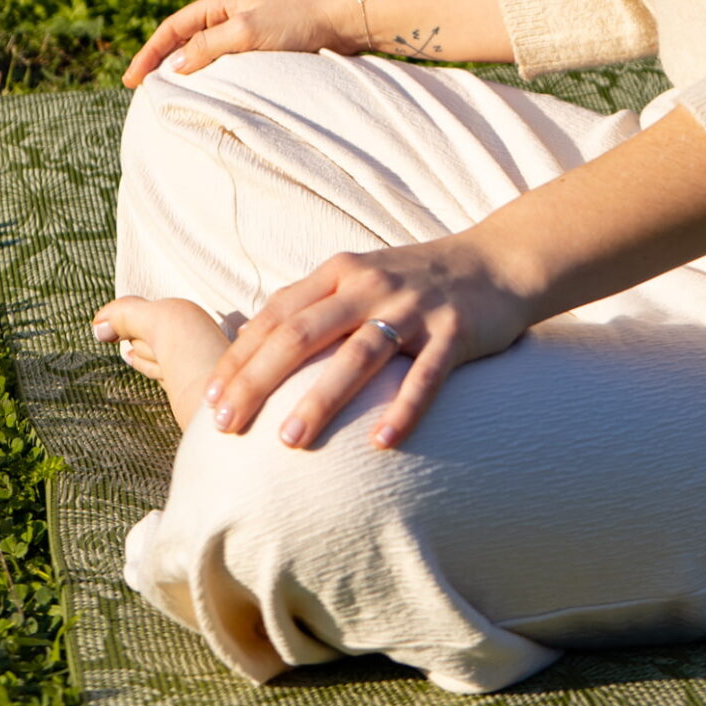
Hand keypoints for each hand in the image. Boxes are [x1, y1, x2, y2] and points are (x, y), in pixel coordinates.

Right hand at [122, 0, 357, 86]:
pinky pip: (223, 61)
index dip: (148, 54)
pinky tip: (205, 92)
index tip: (130, 81)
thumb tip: (175, 66)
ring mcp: (243, 28)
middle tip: (142, 91)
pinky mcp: (259, 44)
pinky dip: (208, 75)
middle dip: (161, 62)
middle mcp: (227, 12)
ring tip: (167, 95)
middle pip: (182, 39)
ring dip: (184, 70)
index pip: (171, 29)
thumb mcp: (247, 32)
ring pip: (202, 51)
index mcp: (219, 2)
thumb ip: (209, 47)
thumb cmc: (297, 22)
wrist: (342, 21)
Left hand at [201, 231, 536, 450]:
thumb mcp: (358, 280)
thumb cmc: (414, 281)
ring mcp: (414, 308)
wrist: (495, 262)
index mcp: (341, 273)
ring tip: (289, 441)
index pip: (277, 316)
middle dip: (259, 381)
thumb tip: (249, 348)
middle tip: (227, 426)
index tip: (210, 401)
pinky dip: (404, 408)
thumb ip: (311, 306)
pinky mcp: (455, 331)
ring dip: (321, 399)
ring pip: (359, 355)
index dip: (240, 359)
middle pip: (303, 334)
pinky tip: (382, 443)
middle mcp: (371, 287)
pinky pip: (427, 374)